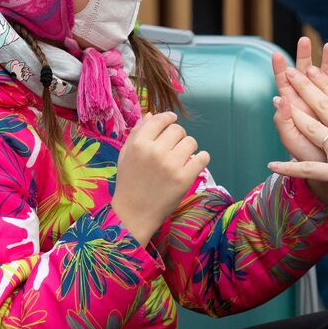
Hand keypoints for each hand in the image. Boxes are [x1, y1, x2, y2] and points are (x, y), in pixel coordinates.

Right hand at [112, 111, 210, 245]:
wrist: (134, 214)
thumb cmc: (128, 183)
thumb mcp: (125, 155)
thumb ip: (136, 133)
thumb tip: (151, 114)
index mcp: (139, 144)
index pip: (160, 119)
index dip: (168, 118)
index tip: (171, 120)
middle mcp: (155, 152)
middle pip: (178, 129)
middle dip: (178, 136)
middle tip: (174, 147)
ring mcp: (171, 165)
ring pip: (191, 141)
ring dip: (188, 147)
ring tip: (182, 157)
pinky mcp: (184, 178)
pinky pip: (202, 157)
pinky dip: (201, 158)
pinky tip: (194, 163)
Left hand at [269, 66, 327, 211]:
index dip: (324, 84)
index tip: (311, 69)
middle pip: (325, 108)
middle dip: (305, 88)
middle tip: (290, 71)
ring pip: (316, 130)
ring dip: (295, 115)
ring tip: (277, 100)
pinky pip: (310, 171)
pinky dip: (289, 168)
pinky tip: (272, 164)